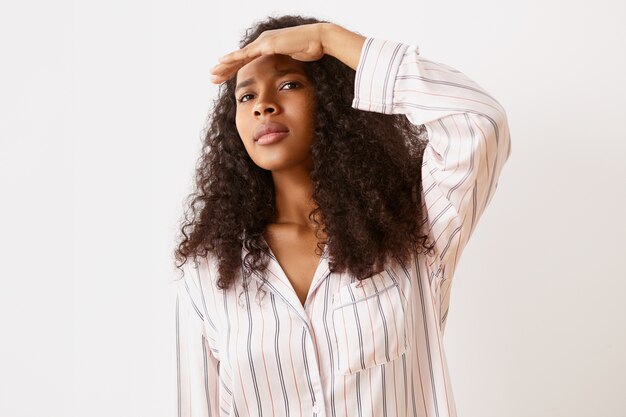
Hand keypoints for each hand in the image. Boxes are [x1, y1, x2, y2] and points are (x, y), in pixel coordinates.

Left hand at [209, 23, 327, 83]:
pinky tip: (222, 62)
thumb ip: (286, 66)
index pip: (247, 60)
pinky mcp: (265, 45)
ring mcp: (263, 42)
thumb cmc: (311, 50)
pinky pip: (246, 54)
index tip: (225, 78)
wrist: (318, 40)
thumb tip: (285, 77)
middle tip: (212, 77)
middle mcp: (262, 42)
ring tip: (212, 74)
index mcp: (268, 46)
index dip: (235, 69)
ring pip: (239, 56)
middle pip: (239, 58)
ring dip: (224, 65)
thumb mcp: (295, 62)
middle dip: (225, 69)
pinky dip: (233, 58)